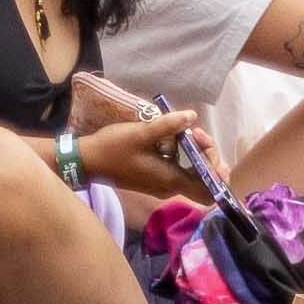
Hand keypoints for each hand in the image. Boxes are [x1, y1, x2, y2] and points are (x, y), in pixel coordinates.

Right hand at [74, 104, 216, 204]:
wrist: (88, 162)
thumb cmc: (113, 149)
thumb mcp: (141, 133)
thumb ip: (168, 125)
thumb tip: (192, 115)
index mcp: (170, 180)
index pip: (209, 186)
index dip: (215, 166)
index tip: (202, 140)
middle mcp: (170, 187)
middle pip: (204, 180)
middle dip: (206, 156)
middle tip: (195, 133)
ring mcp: (162, 185)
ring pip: (192, 174)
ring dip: (194, 153)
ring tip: (183, 131)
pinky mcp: (154, 179)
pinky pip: (179, 170)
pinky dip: (182, 156)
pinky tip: (170, 138)